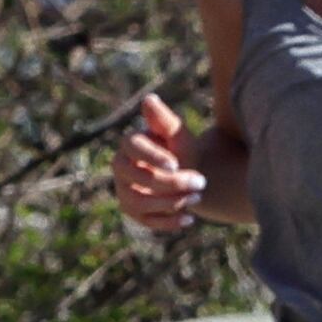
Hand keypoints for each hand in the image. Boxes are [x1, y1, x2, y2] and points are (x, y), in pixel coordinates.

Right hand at [112, 96, 205, 234]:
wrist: (187, 174)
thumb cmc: (181, 150)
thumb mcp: (179, 135)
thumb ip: (165, 120)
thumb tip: (149, 99)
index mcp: (130, 145)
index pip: (133, 148)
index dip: (152, 156)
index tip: (176, 164)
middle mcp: (121, 167)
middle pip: (135, 176)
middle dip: (169, 182)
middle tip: (201, 182)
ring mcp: (124, 190)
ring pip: (137, 201)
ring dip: (169, 202)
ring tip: (197, 198)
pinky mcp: (133, 210)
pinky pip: (144, 220)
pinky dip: (167, 222)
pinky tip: (189, 220)